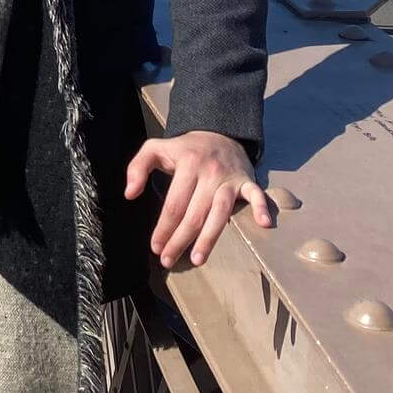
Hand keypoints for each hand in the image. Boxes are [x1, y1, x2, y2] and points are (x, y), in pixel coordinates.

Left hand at [125, 130, 270, 268]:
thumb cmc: (185, 148)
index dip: (164, 227)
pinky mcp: (247, 181)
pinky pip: (257, 194)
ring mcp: (230, 178)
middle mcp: (210, 172)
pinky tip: (263, 224)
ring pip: (221, 213)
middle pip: (194, 214)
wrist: (219, 131)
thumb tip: (129, 194)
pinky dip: (261, 207)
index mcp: (188, 164)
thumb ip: (138, 167)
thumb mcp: (157, 148)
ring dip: (209, 238)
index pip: (174, 203)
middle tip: (168, 260)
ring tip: (197, 260)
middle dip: (180, 240)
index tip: (155, 247)